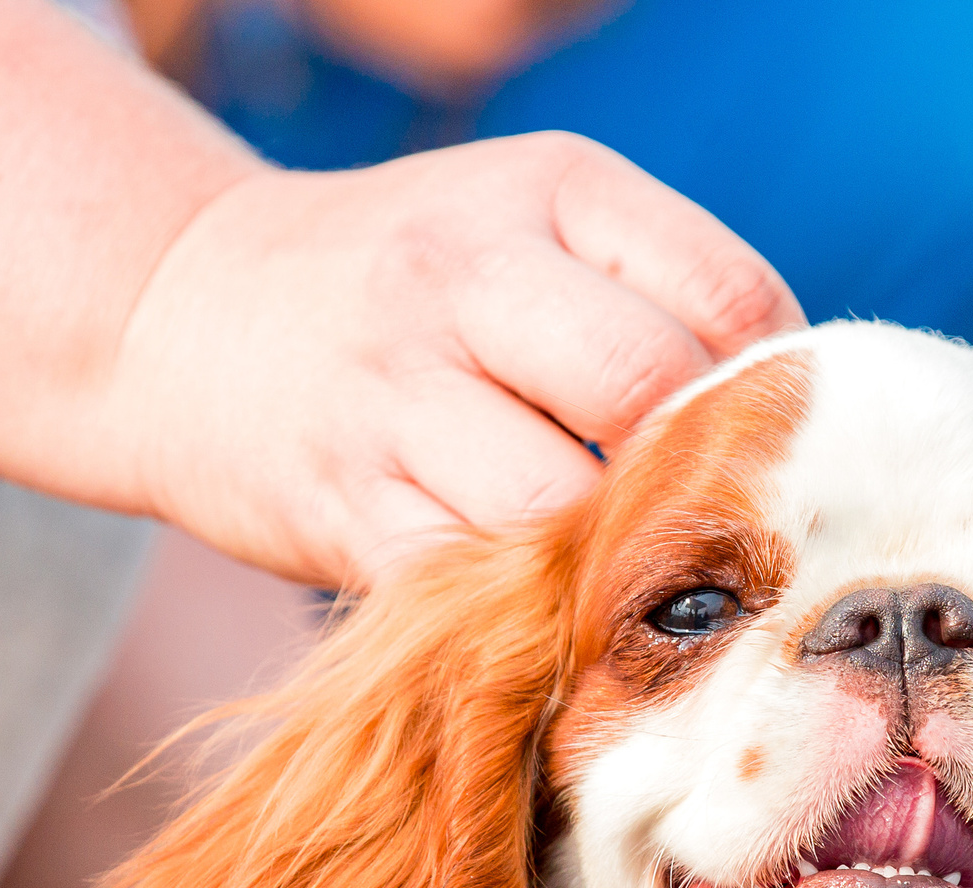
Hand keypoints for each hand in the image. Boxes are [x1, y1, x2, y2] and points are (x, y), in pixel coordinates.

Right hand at [100, 133, 804, 588]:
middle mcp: (467, 276)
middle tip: (708, 520)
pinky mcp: (346, 508)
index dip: (774, 384)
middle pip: (651, 394)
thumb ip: (658, 293)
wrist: (179, 313)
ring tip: (634, 572)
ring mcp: (398, 396)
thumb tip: (794, 419)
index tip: (764, 437)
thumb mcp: (529, 226)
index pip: (727, 291)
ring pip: (565, 507)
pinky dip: (532, 613)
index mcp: (547, 189)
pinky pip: (476, 583)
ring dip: (618, 558)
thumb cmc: (406, 284)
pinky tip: (555, 608)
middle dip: (698, 474)